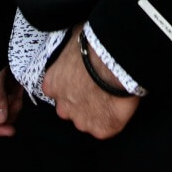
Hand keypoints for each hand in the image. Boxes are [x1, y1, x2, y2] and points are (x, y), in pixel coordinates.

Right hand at [0, 33, 22, 136]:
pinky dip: (15, 93)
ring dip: (11, 104)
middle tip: (18, 111)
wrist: (1, 14)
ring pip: (0, 101)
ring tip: (20, 98)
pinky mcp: (3, 71)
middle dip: (4, 114)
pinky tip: (21, 90)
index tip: (8, 131)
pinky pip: (8, 90)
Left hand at [41, 25, 139, 139]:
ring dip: (97, 111)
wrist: (113, 60)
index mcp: (52, 85)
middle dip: (81, 101)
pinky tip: (119, 105)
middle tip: (98, 87)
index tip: (82, 78)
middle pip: (70, 108)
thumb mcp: (73, 41)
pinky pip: (105, 127)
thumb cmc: (92, 45)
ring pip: (87, 120)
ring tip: (111, 95)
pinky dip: (112, 119)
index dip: (70, 85)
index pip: (56, 90)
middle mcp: (62, 107)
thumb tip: (74, 42)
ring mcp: (81, 122)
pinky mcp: (100, 130)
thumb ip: (68, 52)